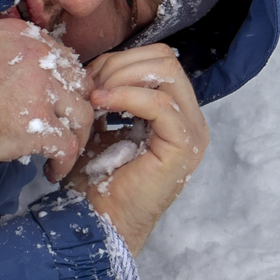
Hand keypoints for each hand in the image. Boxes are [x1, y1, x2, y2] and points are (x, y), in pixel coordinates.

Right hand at [0, 17, 93, 173]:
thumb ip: (1, 53)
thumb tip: (9, 76)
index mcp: (23, 38)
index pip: (63, 59)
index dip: (65, 84)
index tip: (57, 102)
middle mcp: (39, 60)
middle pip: (79, 85)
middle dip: (75, 108)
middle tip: (65, 127)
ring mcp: (41, 93)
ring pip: (81, 115)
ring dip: (76, 136)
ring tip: (63, 153)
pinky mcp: (36, 127)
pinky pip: (67, 146)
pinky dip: (65, 162)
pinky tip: (52, 171)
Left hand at [58, 43, 208, 253]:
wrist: (97, 220)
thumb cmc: (95, 179)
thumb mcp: (100, 124)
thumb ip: (108, 94)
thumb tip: (97, 65)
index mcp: (174, 112)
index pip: (158, 60)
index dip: (120, 60)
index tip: (88, 80)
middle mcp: (190, 119)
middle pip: (166, 59)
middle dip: (121, 64)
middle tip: (90, 86)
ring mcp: (191, 132)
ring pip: (166, 73)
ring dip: (122, 77)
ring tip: (94, 97)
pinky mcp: (183, 147)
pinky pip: (161, 103)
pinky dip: (127, 96)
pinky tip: (100, 103)